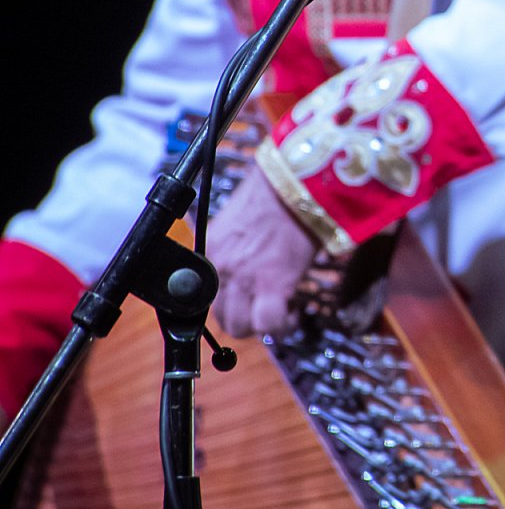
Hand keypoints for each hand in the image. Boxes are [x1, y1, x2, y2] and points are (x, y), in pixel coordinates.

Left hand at [207, 164, 318, 337]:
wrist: (295, 181)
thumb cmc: (275, 191)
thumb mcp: (241, 220)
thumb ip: (235, 247)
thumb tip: (248, 260)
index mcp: (210, 251)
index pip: (205, 297)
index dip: (228, 305)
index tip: (246, 303)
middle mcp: (220, 268)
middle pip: (220, 317)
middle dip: (245, 320)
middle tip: (265, 310)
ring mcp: (244, 279)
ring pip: (241, 327)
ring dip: (261, 327)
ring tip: (281, 314)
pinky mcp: (273, 284)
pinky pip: (269, 324)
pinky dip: (280, 327)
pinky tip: (292, 314)